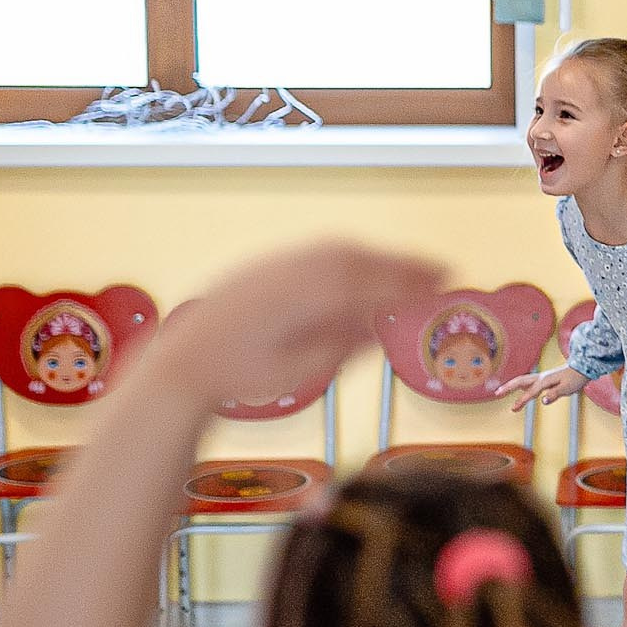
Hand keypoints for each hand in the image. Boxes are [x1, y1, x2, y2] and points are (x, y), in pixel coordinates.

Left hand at [155, 244, 444, 408]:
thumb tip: (384, 326)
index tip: (444, 284)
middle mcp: (287, 272)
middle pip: (358, 258)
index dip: (410, 282)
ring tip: (411, 267)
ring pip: (339, 249)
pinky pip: (318, 249)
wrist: (181, 362)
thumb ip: (343, 344)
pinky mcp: (265, 264)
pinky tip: (365, 267)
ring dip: (380, 255)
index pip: (368, 284)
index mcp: (299, 299)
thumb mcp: (299, 371)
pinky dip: (352, 254)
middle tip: (442, 270)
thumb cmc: (237, 376)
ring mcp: (274, 263)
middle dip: (403, 263)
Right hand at [500, 366, 586, 412]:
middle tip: (497, 393)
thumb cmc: (575, 379)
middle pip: (521, 381)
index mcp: (546, 380)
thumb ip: (555, 394)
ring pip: (522, 380)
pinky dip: (519, 386)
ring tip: (500, 392)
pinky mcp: (543, 380)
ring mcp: (541, 378)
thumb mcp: (567, 388)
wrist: (582, 369)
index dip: (522, 400)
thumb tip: (543, 401)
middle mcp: (541, 378)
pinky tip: (516, 391)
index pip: (531, 392)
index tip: (513, 408)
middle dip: (508, 387)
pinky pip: (528, 383)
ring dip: (511, 386)